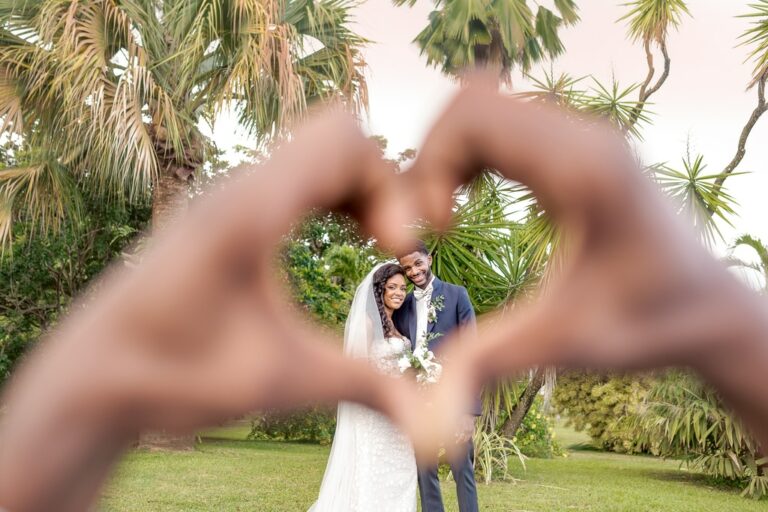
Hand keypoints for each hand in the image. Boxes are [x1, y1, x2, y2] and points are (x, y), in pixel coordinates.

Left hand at [0, 109, 422, 511]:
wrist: (95, 377)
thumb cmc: (174, 378)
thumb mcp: (281, 382)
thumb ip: (368, 388)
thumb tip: (442, 426)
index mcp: (249, 213)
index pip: (345, 139)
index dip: (390, 186)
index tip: (398, 250)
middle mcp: (236, 187)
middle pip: (338, 135)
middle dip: (381, 184)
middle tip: (392, 246)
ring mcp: (227, 192)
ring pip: (315, 149)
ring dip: (356, 188)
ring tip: (375, 242)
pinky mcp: (223, 208)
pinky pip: (292, 172)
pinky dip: (329, 193)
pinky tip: (338, 237)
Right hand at [407, 76, 767, 460]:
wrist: (709, 307)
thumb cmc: (649, 324)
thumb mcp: (564, 344)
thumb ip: (487, 363)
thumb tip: (419, 419)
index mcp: (583, 171)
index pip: (473, 115)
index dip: (430, 166)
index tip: (438, 230)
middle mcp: (584, 136)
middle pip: (469, 99)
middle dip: (429, 158)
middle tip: (433, 223)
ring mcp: (582, 135)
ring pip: (482, 104)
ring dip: (446, 155)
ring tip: (446, 215)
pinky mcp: (576, 146)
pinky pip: (501, 120)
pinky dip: (467, 153)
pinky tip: (467, 200)